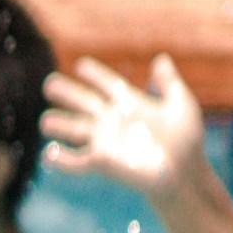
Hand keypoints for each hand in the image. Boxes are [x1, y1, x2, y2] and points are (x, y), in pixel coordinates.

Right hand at [42, 53, 205, 202]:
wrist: (185, 173)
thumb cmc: (187, 142)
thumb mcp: (181, 106)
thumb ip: (168, 83)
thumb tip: (161, 59)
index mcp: (131, 104)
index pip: (108, 84)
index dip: (95, 75)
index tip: (81, 66)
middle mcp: (114, 121)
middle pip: (85, 103)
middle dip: (67, 94)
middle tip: (49, 84)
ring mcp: (106, 141)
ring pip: (75, 130)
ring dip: (59, 124)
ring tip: (45, 121)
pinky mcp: (103, 162)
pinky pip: (76, 160)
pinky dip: (61, 159)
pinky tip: (49, 153)